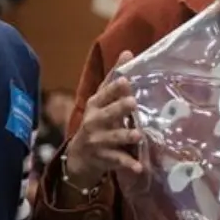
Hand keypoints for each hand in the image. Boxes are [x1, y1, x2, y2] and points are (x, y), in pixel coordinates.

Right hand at [63, 51, 142, 184]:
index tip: (126, 81)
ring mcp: (98, 141)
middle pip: (107, 114)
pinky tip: (140, 167)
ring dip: (126, 136)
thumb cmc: (97, 122)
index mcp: (95, 105)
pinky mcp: (104, 158)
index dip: (114, 88)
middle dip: (119, 109)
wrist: (79, 157)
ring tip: (139, 135)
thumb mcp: (102, 100)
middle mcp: (94, 122)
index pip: (104, 94)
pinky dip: (129, 164)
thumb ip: (115, 79)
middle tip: (133, 103)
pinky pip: (118, 161)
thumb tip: (128, 52)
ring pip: (114, 138)